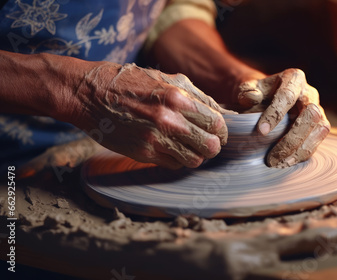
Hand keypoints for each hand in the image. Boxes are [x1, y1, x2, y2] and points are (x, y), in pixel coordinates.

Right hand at [69, 62, 232, 168]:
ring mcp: (156, 139)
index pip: (216, 123)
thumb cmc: (129, 83)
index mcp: (178, 98)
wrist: (89, 94)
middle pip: (211, 146)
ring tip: (190, 148)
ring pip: (194, 160)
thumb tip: (220, 112)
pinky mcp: (143, 153)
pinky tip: (171, 149)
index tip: (219, 133)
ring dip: (196, 156)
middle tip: (208, 143)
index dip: (222, 131)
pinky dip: (178, 160)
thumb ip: (196, 96)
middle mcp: (169, 120)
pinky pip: (174, 165)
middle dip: (213, 146)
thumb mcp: (166, 79)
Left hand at [236, 69, 330, 167]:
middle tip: (271, 156)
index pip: (287, 95)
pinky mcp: (319, 127)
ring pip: (320, 129)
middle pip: (310, 114)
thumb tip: (251, 98)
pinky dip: (303, 154)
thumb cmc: (257, 94)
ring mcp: (318, 110)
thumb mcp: (247, 88)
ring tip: (278, 163)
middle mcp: (310, 93)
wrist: (266, 99)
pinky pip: (318, 142)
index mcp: (293, 78)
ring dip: (300, 149)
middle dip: (291, 138)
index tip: (261, 132)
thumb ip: (247, 92)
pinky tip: (285, 162)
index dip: (275, 114)